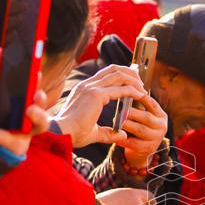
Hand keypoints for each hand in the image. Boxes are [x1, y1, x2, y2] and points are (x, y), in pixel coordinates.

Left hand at [0, 48, 48, 155]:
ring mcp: (24, 133)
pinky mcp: (16, 147)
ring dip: (38, 117)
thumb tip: (0, 50)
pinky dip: (1, 136)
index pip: (34, 89)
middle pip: (43, 107)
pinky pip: (14, 142)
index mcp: (21, 100)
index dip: (37, 82)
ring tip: (28, 111)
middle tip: (36, 94)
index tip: (36, 72)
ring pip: (40, 126)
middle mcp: (26, 116)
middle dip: (42, 101)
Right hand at [52, 64, 167, 152]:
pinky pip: (120, 89)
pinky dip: (132, 91)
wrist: (61, 134)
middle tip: (141, 84)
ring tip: (143, 89)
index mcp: (84, 89)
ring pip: (118, 75)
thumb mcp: (94, 132)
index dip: (122, 76)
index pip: (106, 74)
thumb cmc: (73, 134)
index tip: (134, 83)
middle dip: (130, 74)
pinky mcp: (96, 95)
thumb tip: (122, 135)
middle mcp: (88, 85)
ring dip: (133, 80)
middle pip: (114, 70)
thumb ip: (108, 133)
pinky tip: (140, 95)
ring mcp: (91, 88)